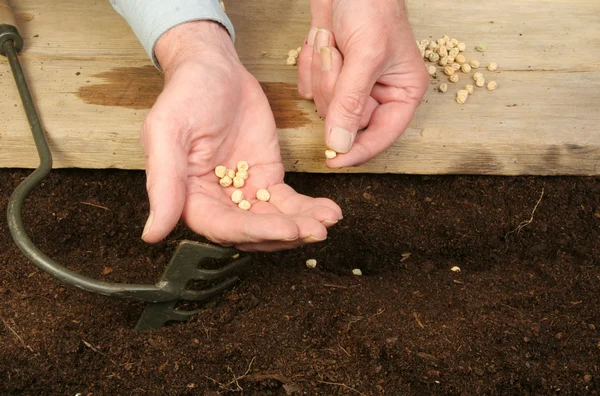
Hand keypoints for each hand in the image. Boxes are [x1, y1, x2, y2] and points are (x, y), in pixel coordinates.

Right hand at [140, 21, 341, 250]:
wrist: (215, 68)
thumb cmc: (185, 94)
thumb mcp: (168, 132)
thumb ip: (163, 184)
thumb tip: (152, 233)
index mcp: (189, 197)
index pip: (223, 227)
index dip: (255, 232)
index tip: (287, 229)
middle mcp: (216, 201)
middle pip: (253, 231)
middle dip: (285, 233)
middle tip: (316, 230)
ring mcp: (244, 192)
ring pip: (274, 220)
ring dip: (302, 225)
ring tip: (328, 220)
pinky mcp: (267, 178)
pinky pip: (288, 201)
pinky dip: (308, 208)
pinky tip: (328, 210)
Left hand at [297, 0, 428, 167]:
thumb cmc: (371, 5)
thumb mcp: (366, 55)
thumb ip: (352, 103)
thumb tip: (341, 144)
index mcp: (402, 92)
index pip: (382, 136)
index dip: (358, 151)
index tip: (334, 161)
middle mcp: (378, 92)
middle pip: (346, 120)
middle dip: (335, 88)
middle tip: (340, 56)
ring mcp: (351, 84)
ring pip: (323, 105)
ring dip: (321, 71)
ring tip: (333, 41)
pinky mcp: (329, 74)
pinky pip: (308, 87)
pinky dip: (309, 64)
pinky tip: (322, 39)